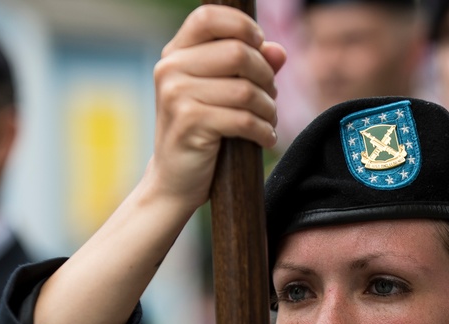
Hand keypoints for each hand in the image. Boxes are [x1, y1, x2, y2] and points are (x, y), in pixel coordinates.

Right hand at [146, 4, 286, 214]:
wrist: (173, 182)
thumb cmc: (201, 135)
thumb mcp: (221, 95)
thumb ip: (248, 67)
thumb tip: (277, 51)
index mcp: (175, 54)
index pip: (209, 16)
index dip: (243, 26)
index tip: (260, 47)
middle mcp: (170, 69)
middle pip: (238, 52)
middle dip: (266, 77)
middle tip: (270, 99)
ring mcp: (176, 95)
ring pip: (245, 89)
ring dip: (268, 109)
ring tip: (268, 122)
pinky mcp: (188, 123)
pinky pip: (243, 119)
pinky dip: (263, 131)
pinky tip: (265, 139)